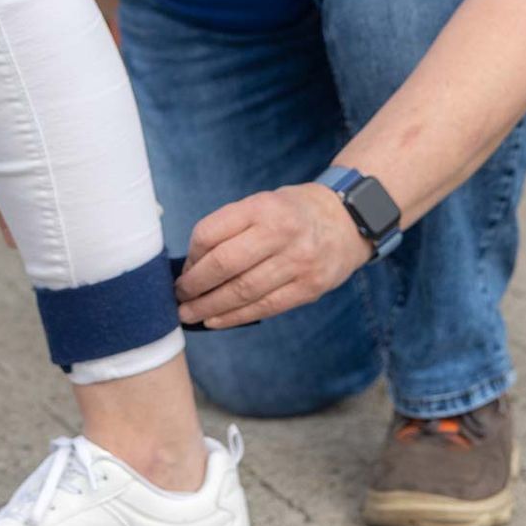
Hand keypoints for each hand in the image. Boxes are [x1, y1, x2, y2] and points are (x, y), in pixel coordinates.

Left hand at [173, 183, 373, 328]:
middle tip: (178, 297)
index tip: (183, 269)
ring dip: (209, 307)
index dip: (191, 256)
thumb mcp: (261, 204)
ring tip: (188, 313)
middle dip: (194, 286)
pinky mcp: (309, 288)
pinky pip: (264, 308)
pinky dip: (234, 317)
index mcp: (263, 207)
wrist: (348, 221)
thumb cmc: (292, 213)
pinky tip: (214, 321)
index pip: (211, 233)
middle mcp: (281, 233)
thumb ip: (230, 228)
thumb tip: (192, 266)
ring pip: (242, 291)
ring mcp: (298, 262)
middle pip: (224, 264)